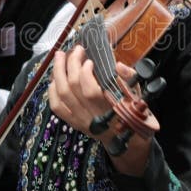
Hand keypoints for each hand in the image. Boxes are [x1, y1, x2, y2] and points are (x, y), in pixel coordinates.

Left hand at [48, 47, 151, 174]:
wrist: (128, 140)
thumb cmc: (134, 113)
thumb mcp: (138, 94)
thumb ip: (129, 78)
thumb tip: (118, 65)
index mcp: (110, 108)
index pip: (90, 90)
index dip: (85, 72)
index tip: (90, 61)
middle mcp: (92, 115)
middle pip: (72, 87)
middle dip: (71, 64)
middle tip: (75, 50)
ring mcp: (81, 120)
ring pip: (62, 94)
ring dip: (58, 72)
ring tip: (60, 56)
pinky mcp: (74, 123)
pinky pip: (57, 107)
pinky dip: (52, 90)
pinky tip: (55, 78)